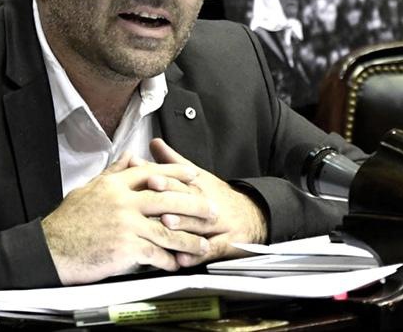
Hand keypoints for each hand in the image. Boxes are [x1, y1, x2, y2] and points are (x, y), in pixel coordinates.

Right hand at [41, 152, 215, 284]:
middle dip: (194, 205)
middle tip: (211, 210)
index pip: (152, 172)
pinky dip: (168, 260)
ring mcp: (125, 224)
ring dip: (188, 239)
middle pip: (168, 198)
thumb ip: (112, 173)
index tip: (193, 174)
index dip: (176, 173)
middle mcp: (122, 201)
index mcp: (114, 185)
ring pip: (167, 229)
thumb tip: (128, 156)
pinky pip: (155, 253)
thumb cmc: (66, 223)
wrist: (51, 249)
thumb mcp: (88, 189)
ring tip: (201, 244)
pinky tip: (176, 263)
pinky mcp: (125, 247)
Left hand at [146, 138, 267, 266]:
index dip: (165, 177)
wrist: (253, 216)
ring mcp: (217, 224)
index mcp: (199, 185)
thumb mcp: (198, 176)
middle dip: (171, 194)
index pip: (181, 180)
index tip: (149, 175)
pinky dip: (196, 255)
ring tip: (166, 222)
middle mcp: (207, 202)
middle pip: (188, 198)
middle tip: (153, 192)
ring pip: (199, 223)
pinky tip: (182, 259)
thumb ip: (173, 161)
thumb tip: (153, 142)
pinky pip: (211, 250)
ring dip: (182, 222)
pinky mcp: (225, 245)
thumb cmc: (217, 196)